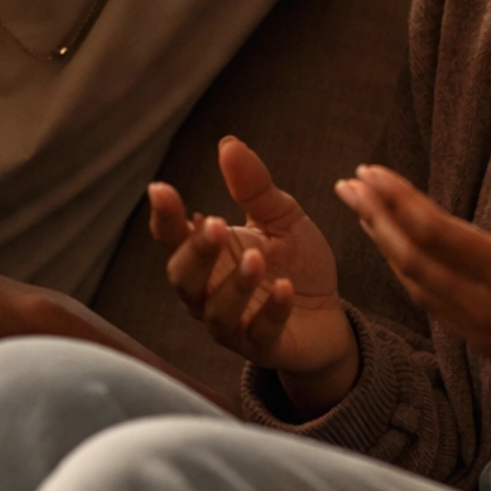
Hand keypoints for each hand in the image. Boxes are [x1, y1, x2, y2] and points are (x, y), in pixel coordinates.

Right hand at [149, 136, 358, 416]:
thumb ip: (254, 187)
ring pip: (215, 312)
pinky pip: (259, 334)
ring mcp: (233, 324)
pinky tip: (285, 289)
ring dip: (234, 285)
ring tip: (256, 259)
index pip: (173, 236)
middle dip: (196, 252)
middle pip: (182, 277)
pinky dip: (270, 312)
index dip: (164, 216)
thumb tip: (229, 144)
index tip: (160, 189)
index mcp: (208, 255)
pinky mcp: (263, 347)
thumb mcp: (281, 217)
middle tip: (216, 226)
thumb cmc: (295, 262)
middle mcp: (209, 292)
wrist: (329, 313)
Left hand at [336, 164, 490, 473]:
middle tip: (348, 182)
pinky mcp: (480, 341)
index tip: (372, 171)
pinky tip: (396, 254)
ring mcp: (478, 329)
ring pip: (414, 281)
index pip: (435, 233)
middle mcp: (484, 307)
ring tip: (360, 209)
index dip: (398, 200)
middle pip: (412, 256)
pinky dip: (403, 273)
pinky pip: (428, 303)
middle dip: (376, 216)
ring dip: (382, 242)